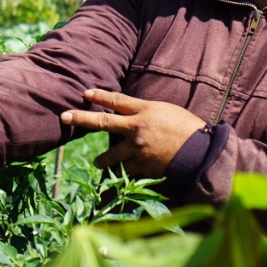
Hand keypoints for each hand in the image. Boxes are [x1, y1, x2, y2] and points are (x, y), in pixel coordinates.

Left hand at [61, 89, 203, 178]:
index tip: (85, 94)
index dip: (99, 96)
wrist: (202, 153)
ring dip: (103, 159)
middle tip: (64, 117)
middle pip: (103, 122)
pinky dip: (127, 170)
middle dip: (81, 119)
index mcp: (145, 111)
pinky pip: (128, 169)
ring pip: (112, 154)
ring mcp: (137, 148)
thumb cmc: (189, 129)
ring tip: (98, 162)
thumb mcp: (167, 111)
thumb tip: (129, 115)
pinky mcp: (142, 166)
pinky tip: (128, 173)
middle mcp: (137, 128)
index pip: (116, 101)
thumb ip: (145, 112)